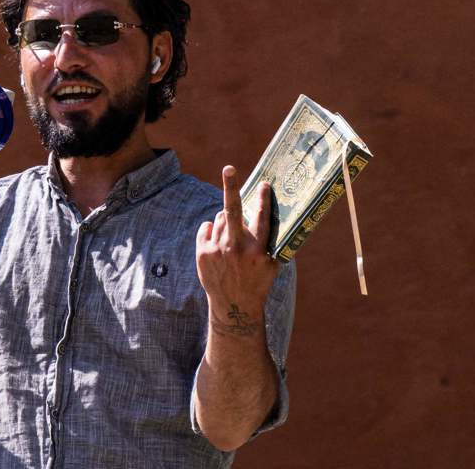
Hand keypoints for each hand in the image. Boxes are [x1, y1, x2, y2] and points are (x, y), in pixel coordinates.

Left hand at [195, 166, 279, 338]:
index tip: (264, 184)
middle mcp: (237, 248)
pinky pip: (206, 226)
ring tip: (232, 238)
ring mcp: (218, 250)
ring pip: (221, 217)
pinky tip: (219, 243)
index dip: (263, 200)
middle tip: (229, 168)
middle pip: (233, 210)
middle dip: (230, 187)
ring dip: (227, 219)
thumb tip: (271, 214)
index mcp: (258, 250)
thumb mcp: (272, 265)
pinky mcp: (203, 252)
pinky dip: (212, 229)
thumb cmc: (258, 281)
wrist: (233, 306)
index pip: (261, 219)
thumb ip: (272, 242)